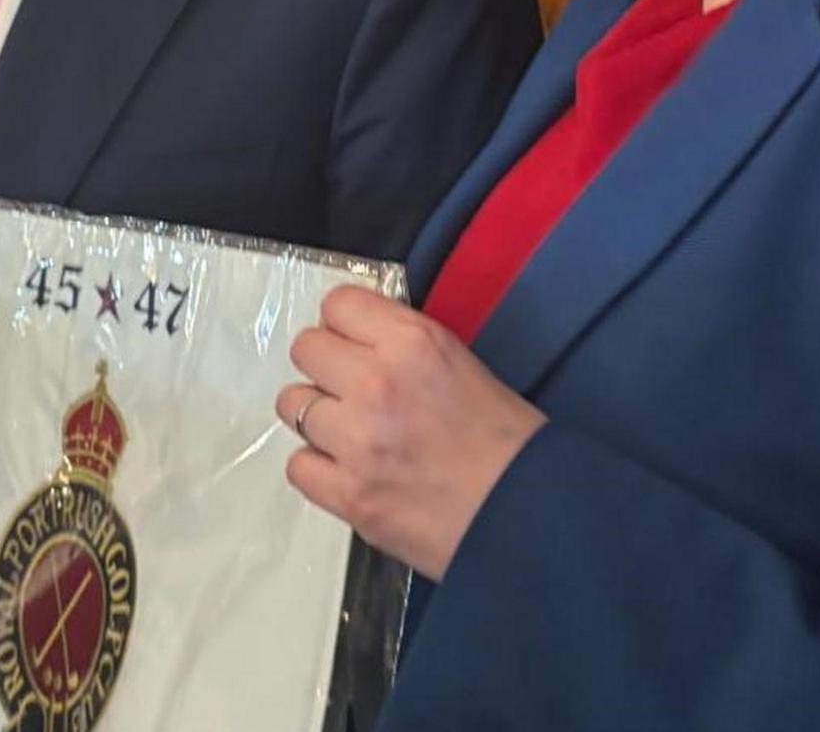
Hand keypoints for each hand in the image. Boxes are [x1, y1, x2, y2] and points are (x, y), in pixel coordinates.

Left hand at [278, 285, 546, 581]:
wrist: (527, 516)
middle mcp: (376, 382)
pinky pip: (297, 465)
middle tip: (352, 390)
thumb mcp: (461, 364)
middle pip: (306, 348)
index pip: (338, 304)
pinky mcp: (348, 495)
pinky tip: (349, 471)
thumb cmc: (509, 442)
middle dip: (326, 366)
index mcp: (413, 343)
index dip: (346, 324)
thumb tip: (359, 343)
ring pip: (292, 405)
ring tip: (352, 434)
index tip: (356, 342)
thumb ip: (403, 347)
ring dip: (319, 416)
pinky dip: (318, 467)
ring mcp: (356, 441)